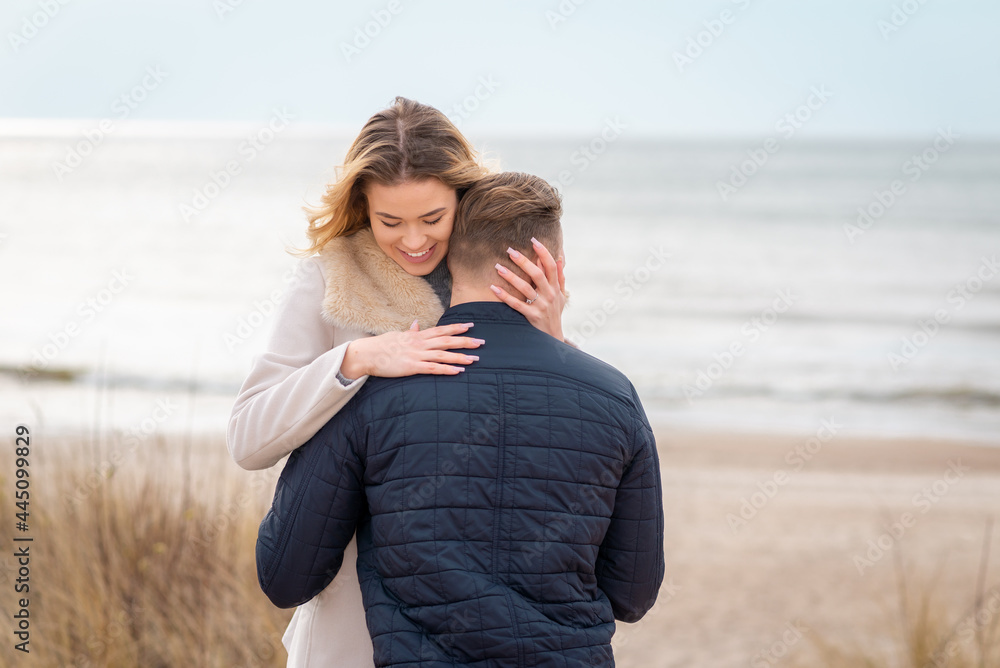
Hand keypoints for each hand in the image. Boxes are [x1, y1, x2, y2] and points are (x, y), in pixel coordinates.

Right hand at [341, 321, 483, 378]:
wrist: (367, 354)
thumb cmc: (382, 345)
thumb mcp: (398, 335)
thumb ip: (411, 331)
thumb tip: (417, 324)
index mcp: (417, 336)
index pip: (441, 330)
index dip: (456, 328)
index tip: (470, 326)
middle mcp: (419, 343)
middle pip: (446, 341)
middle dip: (465, 341)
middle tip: (481, 342)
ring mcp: (416, 355)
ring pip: (443, 354)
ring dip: (460, 357)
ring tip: (474, 359)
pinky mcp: (412, 367)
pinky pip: (433, 368)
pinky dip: (446, 369)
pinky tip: (458, 371)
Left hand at [491, 237, 567, 339]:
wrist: (553, 337)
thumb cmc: (554, 313)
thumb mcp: (561, 295)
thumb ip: (559, 277)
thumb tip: (559, 258)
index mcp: (555, 288)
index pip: (550, 266)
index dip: (543, 253)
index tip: (534, 240)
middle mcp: (549, 295)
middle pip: (537, 275)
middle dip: (523, 261)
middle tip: (510, 251)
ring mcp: (540, 306)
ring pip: (525, 288)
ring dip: (511, 276)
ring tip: (498, 267)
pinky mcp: (531, 316)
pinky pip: (516, 304)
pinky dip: (504, 296)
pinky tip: (494, 288)